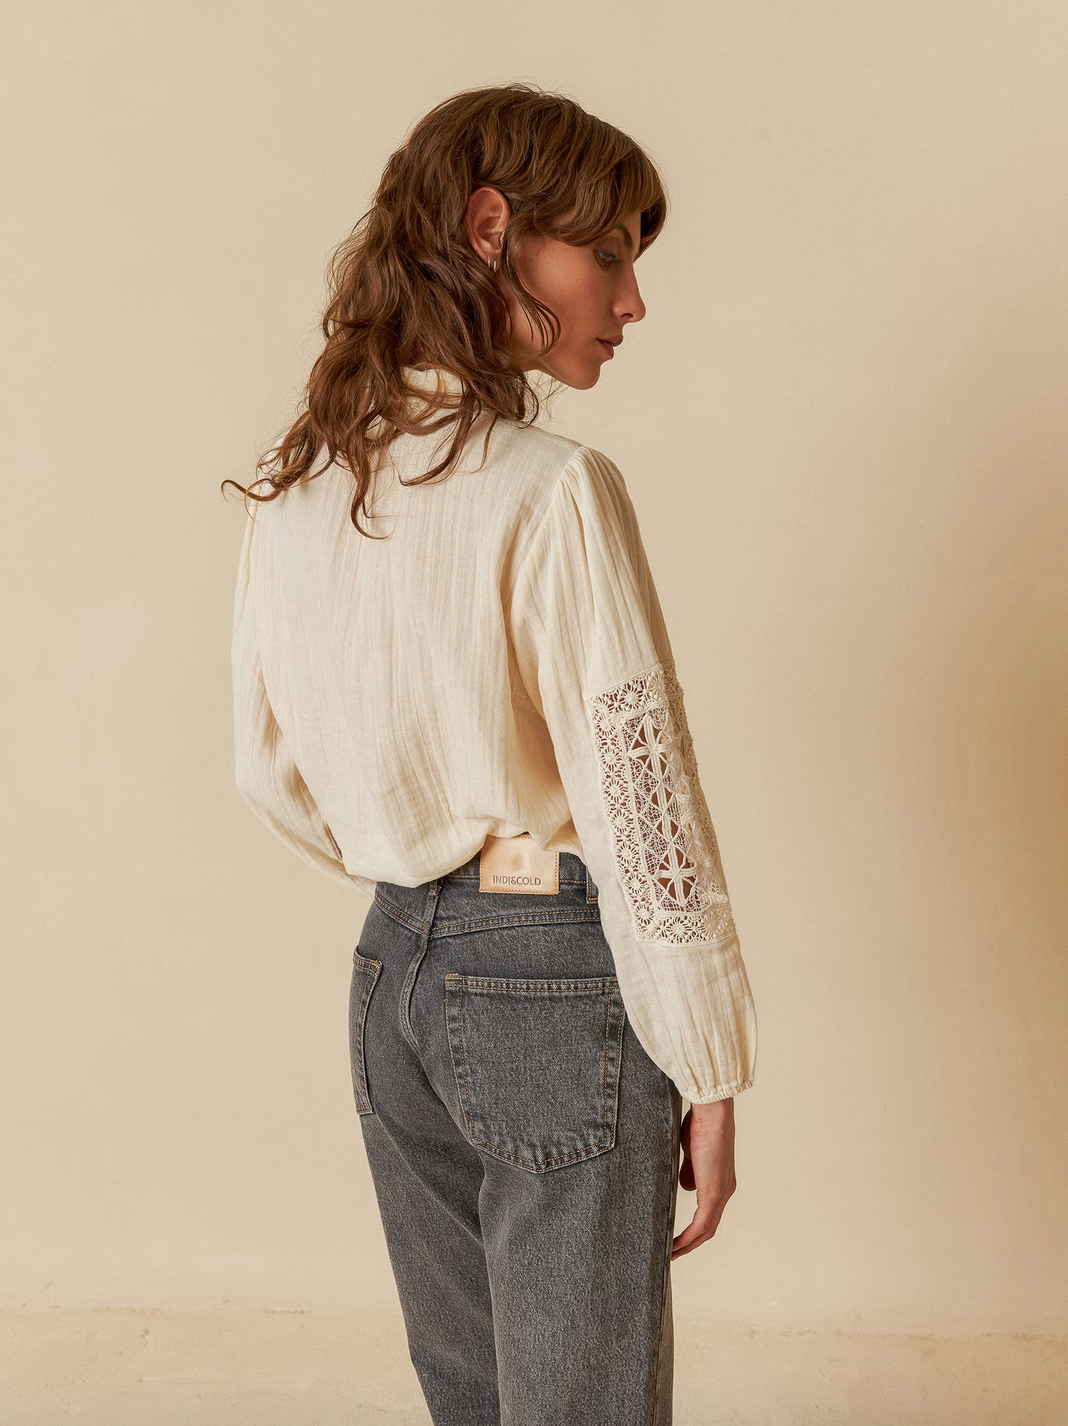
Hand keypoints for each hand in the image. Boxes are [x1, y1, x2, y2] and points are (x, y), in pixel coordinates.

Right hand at [671, 1097, 736, 1259]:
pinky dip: (688, 1238)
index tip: (678, 1237)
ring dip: (688, 1245)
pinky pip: (701, 1225)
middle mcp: (725, 1191)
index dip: (695, 1228)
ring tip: (670, 1255)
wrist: (711, 1114)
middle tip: (672, 1254)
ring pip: (706, 1230)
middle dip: (691, 1244)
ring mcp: (721, 1194)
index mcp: (721, 1182)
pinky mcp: (713, 1193)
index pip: (709, 1214)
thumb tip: (686, 1187)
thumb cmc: (700, 1125)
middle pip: (709, 1228)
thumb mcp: (692, 1153)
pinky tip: (675, 1246)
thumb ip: (690, 1171)